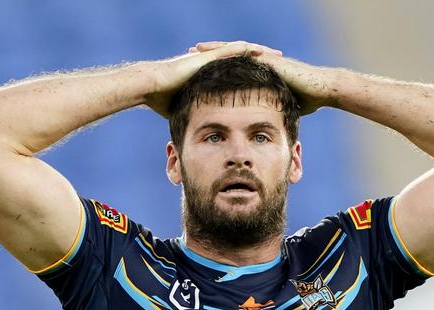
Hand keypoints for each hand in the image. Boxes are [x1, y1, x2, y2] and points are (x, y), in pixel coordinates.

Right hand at [145, 41, 282, 117]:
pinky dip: (245, 50)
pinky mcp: (206, 57)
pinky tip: (260, 50)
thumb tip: (199, 136)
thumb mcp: (186, 110)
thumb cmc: (162, 99)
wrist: (151, 87)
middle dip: (264, 62)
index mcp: (211, 76)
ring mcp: (210, 59)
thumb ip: (195, 117)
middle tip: (283, 64)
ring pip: (241, 52)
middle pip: (245, 60)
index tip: (272, 80)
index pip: (239, 74)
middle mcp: (213, 65)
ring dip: (260, 53)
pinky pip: (229, 50)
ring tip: (278, 55)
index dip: (256, 75)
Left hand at [193, 41, 334, 115]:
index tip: (196, 68)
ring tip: (198, 48)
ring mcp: (266, 60)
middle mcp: (260, 64)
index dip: (215, 67)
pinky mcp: (272, 61)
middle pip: (229, 56)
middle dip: (210, 55)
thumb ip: (270, 111)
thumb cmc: (307, 99)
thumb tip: (263, 128)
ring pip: (236, 51)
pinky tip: (220, 52)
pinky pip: (249, 55)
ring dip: (217, 49)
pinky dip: (234, 52)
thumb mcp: (282, 107)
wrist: (323, 89)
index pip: (232, 67)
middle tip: (189, 53)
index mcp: (259, 73)